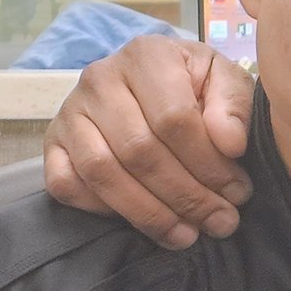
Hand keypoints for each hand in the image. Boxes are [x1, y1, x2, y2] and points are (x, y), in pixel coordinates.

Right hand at [43, 35, 254, 248]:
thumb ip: (235, 107)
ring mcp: (70, 111)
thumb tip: (230, 144)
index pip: (174, 119)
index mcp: (146, 55)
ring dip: (149, 213)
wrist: (152, 82)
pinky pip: (66, 184)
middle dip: (186, 196)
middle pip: (139, 151)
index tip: (238, 192)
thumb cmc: (195, 85)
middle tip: (220, 222)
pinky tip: (142, 220)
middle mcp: (100, 79)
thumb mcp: (226, 82)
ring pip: (103, 173)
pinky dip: (102, 209)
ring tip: (188, 234)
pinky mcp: (52, 142)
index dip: (209, 164)